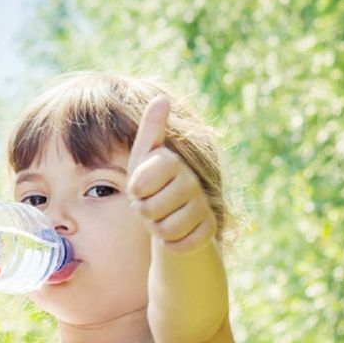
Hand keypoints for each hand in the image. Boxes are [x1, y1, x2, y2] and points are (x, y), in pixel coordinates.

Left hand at [126, 96, 215, 252]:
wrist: (173, 219)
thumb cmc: (150, 185)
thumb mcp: (142, 159)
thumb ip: (150, 130)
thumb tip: (162, 98)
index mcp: (171, 161)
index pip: (140, 182)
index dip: (135, 190)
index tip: (138, 188)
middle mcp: (190, 180)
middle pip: (149, 209)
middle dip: (144, 213)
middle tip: (150, 206)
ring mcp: (201, 205)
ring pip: (166, 229)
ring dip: (158, 229)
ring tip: (162, 218)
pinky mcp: (208, 228)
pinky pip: (182, 243)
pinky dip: (173, 244)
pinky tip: (177, 234)